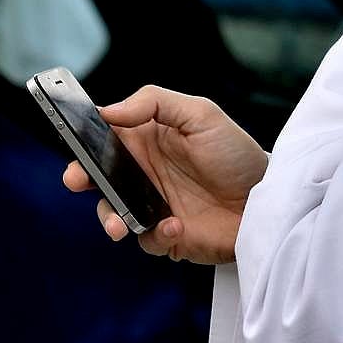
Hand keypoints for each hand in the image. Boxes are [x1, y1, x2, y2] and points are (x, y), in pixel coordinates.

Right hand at [62, 85, 268, 264]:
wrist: (268, 197)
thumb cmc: (235, 153)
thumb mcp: (201, 114)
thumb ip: (155, 103)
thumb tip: (109, 110)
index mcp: (147, 141)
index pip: (105, 138)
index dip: (84, 140)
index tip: (75, 142)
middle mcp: (144, 174)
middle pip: (98, 177)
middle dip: (81, 179)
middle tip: (77, 180)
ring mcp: (152, 207)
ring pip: (113, 214)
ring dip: (110, 218)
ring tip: (122, 224)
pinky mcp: (167, 237)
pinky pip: (147, 240)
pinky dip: (157, 235)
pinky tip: (177, 226)